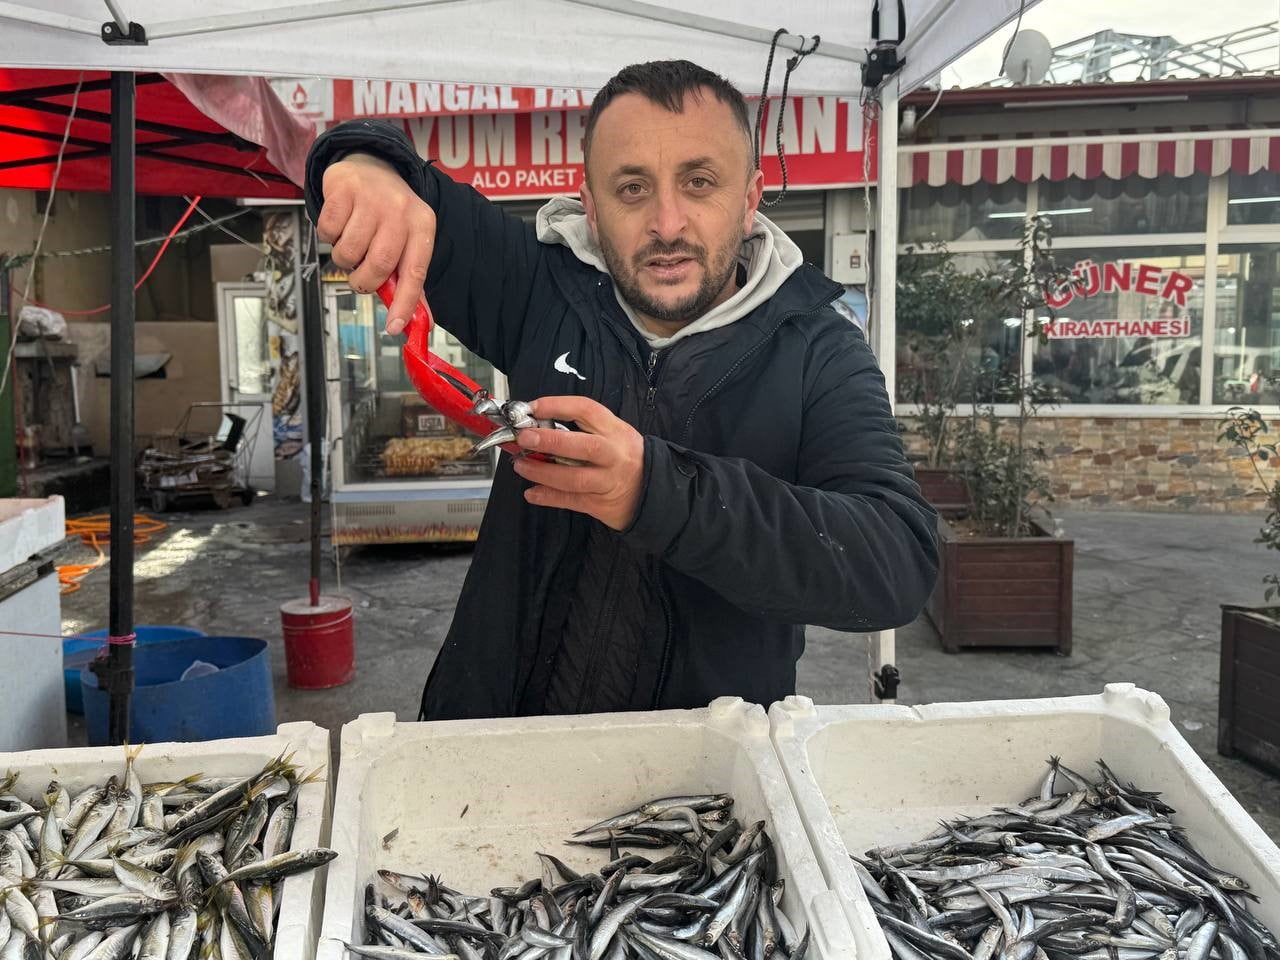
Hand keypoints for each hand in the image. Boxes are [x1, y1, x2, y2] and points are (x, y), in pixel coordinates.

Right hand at [315, 152, 435, 334]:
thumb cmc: (389, 212)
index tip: (394, 327)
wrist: (369, 164)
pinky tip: (340, 224)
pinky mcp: (343, 189)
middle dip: (364, 282)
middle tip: (360, 279)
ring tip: (351, 244)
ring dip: (344, 259)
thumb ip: (408, 277)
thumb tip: (416, 321)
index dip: (405, 302)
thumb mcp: (408, 238)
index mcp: (422, 226)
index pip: (416, 272)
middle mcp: (400, 210)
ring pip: (349, 252)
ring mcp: (371, 198)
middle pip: (378, 265)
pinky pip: (327, 232)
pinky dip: (328, 237)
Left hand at [510, 397, 645, 530]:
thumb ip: (583, 428)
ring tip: (520, 466)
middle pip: (584, 446)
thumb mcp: (614, 434)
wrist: (652, 490)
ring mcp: (608, 481)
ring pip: (574, 478)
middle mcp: (614, 454)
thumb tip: (538, 424)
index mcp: (615, 430)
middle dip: (551, 441)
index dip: (559, 406)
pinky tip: (532, 493)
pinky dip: (549, 497)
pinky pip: (571, 500)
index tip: (534, 407)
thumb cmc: (625, 456)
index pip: (587, 410)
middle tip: (524, 438)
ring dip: (543, 472)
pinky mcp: (600, 503)